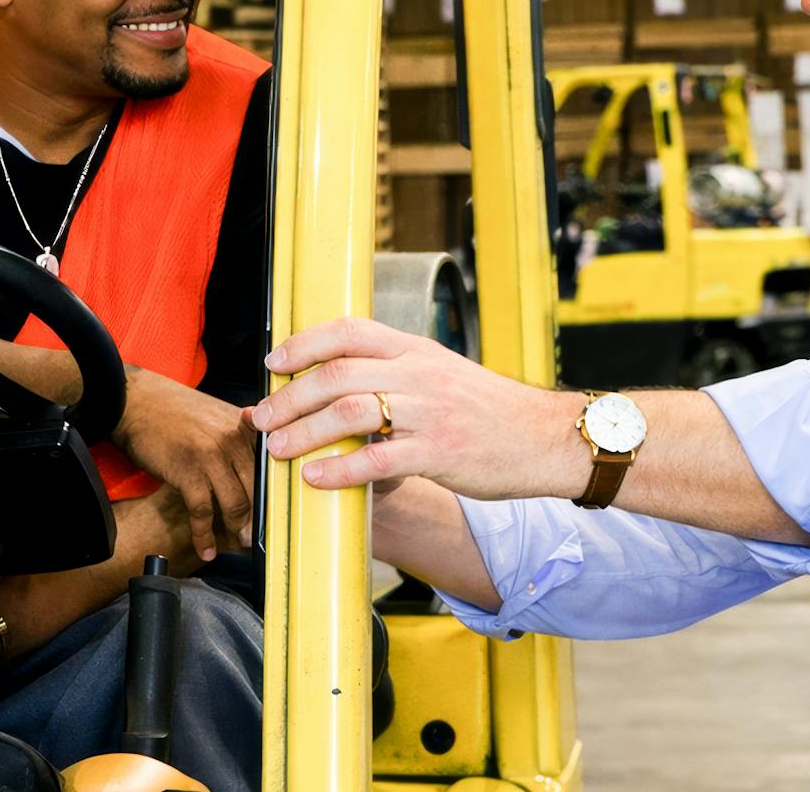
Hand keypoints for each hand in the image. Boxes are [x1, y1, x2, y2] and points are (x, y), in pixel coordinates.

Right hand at [112, 369, 257, 561]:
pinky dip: (204, 534)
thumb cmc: (176, 411)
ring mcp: (213, 456)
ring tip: (235, 544)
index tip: (273, 513)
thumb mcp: (218, 416)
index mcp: (245, 426)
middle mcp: (234, 440)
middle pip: (258, 488)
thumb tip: (257, 465)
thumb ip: (241, 435)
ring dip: (236, 530)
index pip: (270, 465)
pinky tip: (205, 547)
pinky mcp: (188, 471)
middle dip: (258, 518)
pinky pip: (203, 511)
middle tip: (256, 537)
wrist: (139, 402)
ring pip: (236, 503)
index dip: (273, 494)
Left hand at [252, 317, 585, 501]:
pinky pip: (377, 460)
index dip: (304, 343)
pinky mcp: (439, 454)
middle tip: (262, 417)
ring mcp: (430, 413)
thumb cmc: (493, 412)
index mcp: (418, 350)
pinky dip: (339, 470)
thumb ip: (401, 374)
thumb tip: (346, 384)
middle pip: (339, 372)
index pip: (350, 330)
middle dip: (290, 396)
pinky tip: (316, 479)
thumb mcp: (445, 375)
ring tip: (278, 448)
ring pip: (350, 411)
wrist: (547, 438)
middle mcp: (420, 374)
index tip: (274, 362)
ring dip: (304, 430)